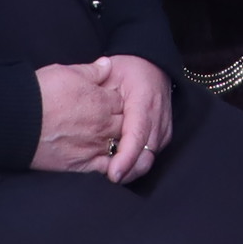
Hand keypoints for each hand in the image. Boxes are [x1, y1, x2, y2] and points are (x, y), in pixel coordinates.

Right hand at [31, 62, 125, 173]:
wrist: (15, 119)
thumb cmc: (39, 93)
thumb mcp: (66, 71)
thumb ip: (92, 70)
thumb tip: (108, 64)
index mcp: (101, 100)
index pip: (123, 101)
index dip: (118, 101)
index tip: (112, 102)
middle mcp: (102, 125)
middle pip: (125, 124)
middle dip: (122, 121)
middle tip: (113, 120)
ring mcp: (92, 146)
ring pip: (119, 146)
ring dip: (118, 142)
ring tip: (109, 139)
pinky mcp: (80, 164)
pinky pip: (105, 167)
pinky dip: (111, 165)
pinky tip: (108, 162)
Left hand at [94, 53, 174, 182]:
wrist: (153, 66)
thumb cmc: (128, 69)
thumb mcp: (110, 70)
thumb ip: (96, 86)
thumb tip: (78, 100)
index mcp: (143, 101)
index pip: (137, 135)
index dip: (126, 157)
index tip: (113, 173)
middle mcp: (158, 118)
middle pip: (145, 155)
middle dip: (127, 171)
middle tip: (105, 177)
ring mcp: (163, 129)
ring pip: (149, 159)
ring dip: (130, 169)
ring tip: (108, 172)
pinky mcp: (164, 136)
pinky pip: (150, 156)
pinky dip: (135, 163)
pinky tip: (118, 164)